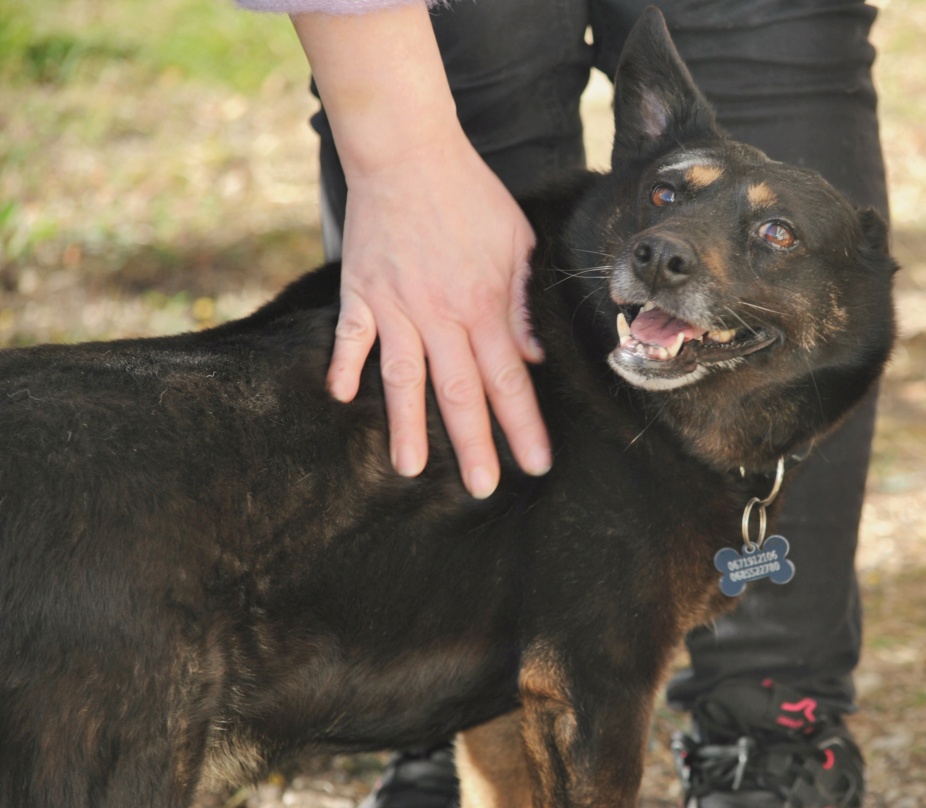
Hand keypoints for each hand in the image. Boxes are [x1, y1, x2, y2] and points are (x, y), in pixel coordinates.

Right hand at [329, 135, 549, 497]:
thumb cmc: (470, 197)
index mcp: (486, 304)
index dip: (524, 424)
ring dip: (408, 424)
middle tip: (484, 488)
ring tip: (412, 469)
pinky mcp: (362, 291)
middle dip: (475, 444)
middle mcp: (442, 314)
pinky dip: (343, 365)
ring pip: (405, 377)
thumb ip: (526, 303)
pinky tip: (340, 397)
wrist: (410, 153)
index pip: (510, 378)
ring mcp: (397, 305)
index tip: (536, 463)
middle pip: (461, 391)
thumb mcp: (518, 243)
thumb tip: (536, 355)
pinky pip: (351, 336)